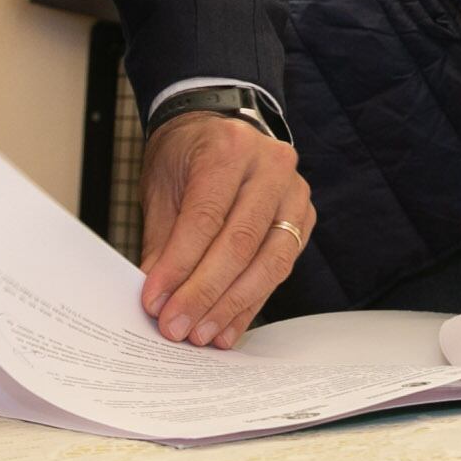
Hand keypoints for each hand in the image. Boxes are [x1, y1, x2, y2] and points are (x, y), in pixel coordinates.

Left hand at [139, 111, 314, 345]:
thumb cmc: (188, 155)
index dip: (180, 265)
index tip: (156, 302)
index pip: (206, 217)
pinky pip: (280, 267)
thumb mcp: (163, 187)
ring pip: (270, 260)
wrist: (221, 125)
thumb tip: (157, 298)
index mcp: (228, 149)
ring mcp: (294, 192)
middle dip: (206, 293)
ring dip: (233, 305)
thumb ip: (163, 241)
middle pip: (241, 242)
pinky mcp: (304, 217)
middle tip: (178, 327)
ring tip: (203, 335)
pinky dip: (252, 302)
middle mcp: (270, 167)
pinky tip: (228, 327)